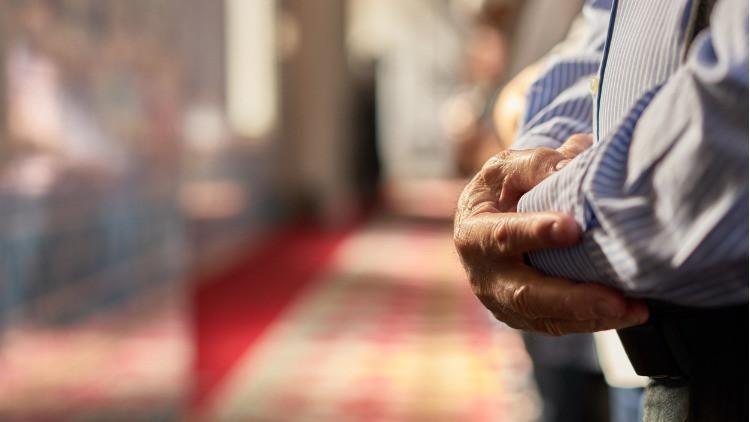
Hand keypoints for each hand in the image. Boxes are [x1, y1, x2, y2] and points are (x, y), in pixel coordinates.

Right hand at [454, 134, 648, 335]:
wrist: (487, 222)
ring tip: (633, 310)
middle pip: (526, 294)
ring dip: (591, 316)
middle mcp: (485, 275)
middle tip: (614, 299)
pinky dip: (593, 321)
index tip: (573, 229)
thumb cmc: (500, 191)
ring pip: (546, 317)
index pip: (503, 235)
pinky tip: (628, 313)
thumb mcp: (508, 169)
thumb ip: (538, 165)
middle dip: (572, 298)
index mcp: (474, 233)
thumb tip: (575, 161)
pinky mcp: (523, 317)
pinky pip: (558, 325)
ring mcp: (502, 302)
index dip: (536, 233)